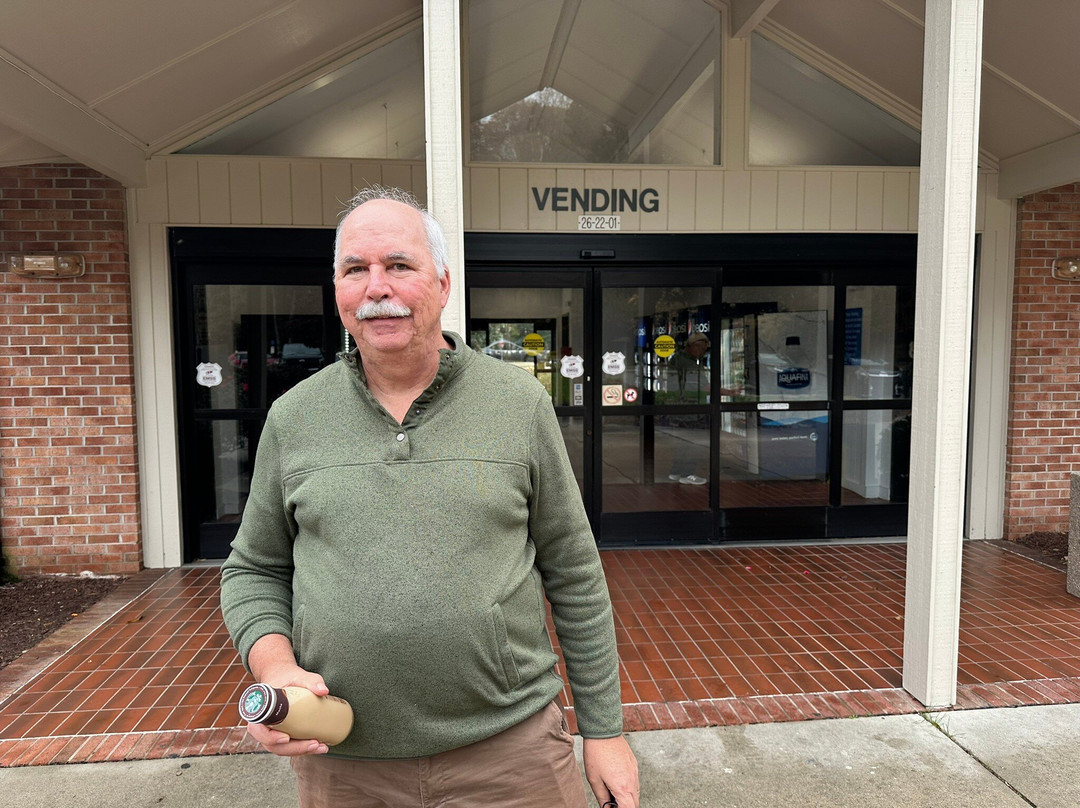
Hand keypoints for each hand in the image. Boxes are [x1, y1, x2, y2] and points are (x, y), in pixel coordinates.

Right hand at [245, 634, 330, 756]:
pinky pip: (289, 746)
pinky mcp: (283, 734)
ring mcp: (272, 732)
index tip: (286, 737)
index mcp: (260, 711)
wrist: (285, 677)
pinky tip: (320, 747)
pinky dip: (303, 749)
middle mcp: (263, 725)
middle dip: (294, 748)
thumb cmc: (288, 677)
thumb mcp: (298, 675)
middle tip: (313, 744)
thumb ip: (311, 680)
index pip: (258, 729)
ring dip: (300, 751)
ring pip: (282, 749)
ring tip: (321, 747)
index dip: (270, 737)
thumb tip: (323, 691)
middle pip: (272, 744)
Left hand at [583, 735, 638, 807]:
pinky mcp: (634, 764)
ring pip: (636, 793)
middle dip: (626, 806)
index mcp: (623, 787)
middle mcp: (632, 781)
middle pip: (635, 803)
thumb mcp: (594, 780)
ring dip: (627, 797)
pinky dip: (628, 786)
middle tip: (612, 803)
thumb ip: (602, 798)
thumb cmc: (596, 753)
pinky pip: (635, 781)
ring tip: (612, 791)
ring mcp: (635, 772)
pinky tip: (616, 781)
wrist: (603, 731)